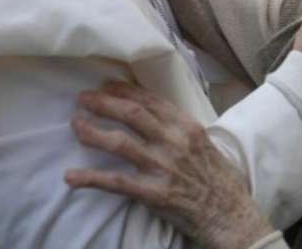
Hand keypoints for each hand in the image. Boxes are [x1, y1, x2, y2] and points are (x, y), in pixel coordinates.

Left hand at [65, 82, 274, 248]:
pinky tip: (71, 176)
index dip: (124, 91)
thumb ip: (178, 128)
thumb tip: (152, 114)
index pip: (150, 100)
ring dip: (93, 132)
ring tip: (76, 125)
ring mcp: (163, 167)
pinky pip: (116, 182)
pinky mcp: (153, 193)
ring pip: (120, 142)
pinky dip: (91, 178)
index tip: (106, 86)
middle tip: (83, 98)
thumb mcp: (203, 142)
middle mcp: (174, 141)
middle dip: (104, 103)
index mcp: (187, 126)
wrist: (230, 214)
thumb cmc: (218, 179)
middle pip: (132, 114)